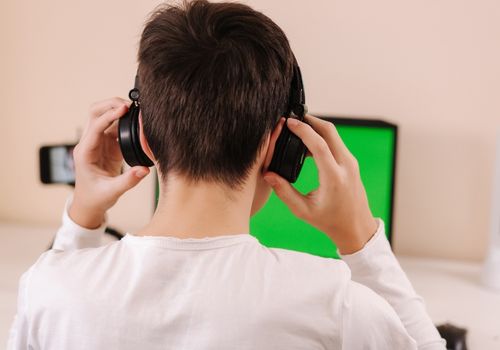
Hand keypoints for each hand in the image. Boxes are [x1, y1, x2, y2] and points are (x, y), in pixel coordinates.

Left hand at [69, 97, 149, 228]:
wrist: (89, 204)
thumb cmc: (95, 198)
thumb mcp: (112, 192)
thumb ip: (128, 181)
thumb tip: (145, 170)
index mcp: (85, 152)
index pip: (96, 125)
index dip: (110, 114)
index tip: (125, 109)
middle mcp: (90, 143)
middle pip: (96, 113)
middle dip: (112, 104)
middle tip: (131, 105)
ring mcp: (98, 143)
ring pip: (105, 117)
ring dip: (119, 111)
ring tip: (137, 112)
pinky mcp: (108, 146)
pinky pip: (115, 127)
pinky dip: (126, 122)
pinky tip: (137, 124)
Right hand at [263, 115, 377, 253]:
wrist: (356, 227)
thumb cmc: (330, 221)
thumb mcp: (303, 210)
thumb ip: (284, 192)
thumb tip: (268, 175)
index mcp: (334, 177)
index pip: (318, 144)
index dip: (303, 130)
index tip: (289, 123)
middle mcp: (346, 166)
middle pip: (329, 131)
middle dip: (311, 120)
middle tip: (293, 119)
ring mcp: (351, 163)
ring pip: (334, 135)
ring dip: (317, 128)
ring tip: (297, 131)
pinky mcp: (351, 163)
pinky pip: (337, 143)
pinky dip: (323, 137)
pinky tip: (308, 144)